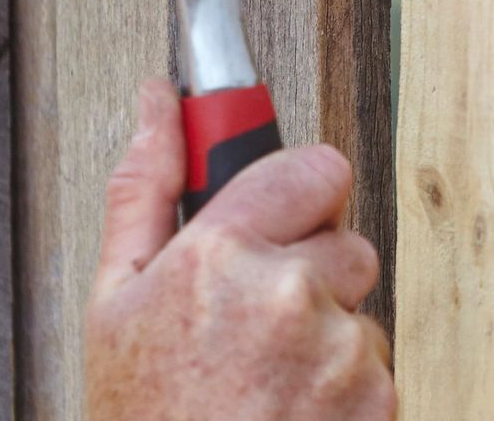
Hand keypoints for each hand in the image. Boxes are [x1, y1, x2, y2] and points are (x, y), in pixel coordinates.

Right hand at [86, 80, 394, 420]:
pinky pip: (378, 367)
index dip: (298, 194)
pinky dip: (346, 390)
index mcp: (222, 256)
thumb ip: (146, 188)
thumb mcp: (115, 300)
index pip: (315, 166)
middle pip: (346, 238)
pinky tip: (289, 413)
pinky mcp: (378, 403)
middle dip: (310, 271)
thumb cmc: (144, 419)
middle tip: (253, 323)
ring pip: (361, 308)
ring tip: (264, 382)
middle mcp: (290, 295)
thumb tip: (160, 104)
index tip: (278, 216)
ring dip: (327, 336)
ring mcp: (340, 353)